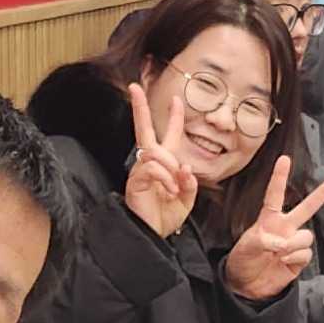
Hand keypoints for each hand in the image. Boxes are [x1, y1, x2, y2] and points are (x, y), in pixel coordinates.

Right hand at [120, 79, 198, 238]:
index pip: (168, 135)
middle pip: (142, 129)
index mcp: (164, 163)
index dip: (173, 117)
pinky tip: (168, 192)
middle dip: (139, 107)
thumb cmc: (167, 216)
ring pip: (155, 152)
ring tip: (174, 189)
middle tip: (134, 87)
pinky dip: (165, 178)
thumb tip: (185, 168)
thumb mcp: (187, 198)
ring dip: (170, 168)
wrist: (154, 234)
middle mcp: (150, 162)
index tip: (177, 99)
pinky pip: (152, 168)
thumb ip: (189, 182)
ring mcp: (140, 170)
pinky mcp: (135, 180)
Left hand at [220, 155, 323, 301]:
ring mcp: (294, 243)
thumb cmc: (242, 261)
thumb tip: (281, 242)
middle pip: (307, 208)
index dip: (280, 177)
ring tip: (278, 254)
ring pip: (306, 236)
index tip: (285, 159)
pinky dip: (294, 258)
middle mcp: (285, 228)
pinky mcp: (299, 260)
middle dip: (321, 195)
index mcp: (269, 220)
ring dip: (293, 245)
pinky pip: (305, 253)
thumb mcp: (246, 247)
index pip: (275, 195)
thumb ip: (263, 240)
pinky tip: (283, 262)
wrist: (247, 287)